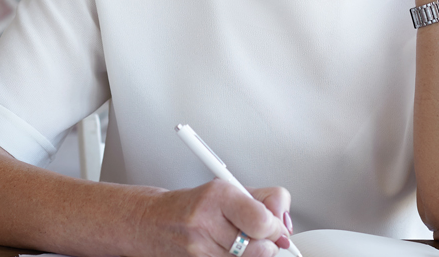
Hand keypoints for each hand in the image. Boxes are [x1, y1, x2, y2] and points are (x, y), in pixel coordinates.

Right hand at [142, 181, 291, 256]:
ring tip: (239, 240)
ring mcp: (198, 250)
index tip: (274, 224)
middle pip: (260, 248)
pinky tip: (227, 250)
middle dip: (266, 243)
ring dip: (252, 254)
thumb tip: (285, 226)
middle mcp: (205, 223)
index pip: (262, 221)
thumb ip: (266, 201)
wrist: (153, 222)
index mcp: (217, 196)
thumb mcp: (231, 188)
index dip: (275, 226)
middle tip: (258, 234)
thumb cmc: (194, 204)